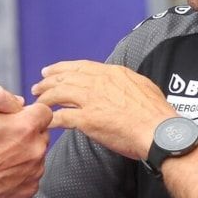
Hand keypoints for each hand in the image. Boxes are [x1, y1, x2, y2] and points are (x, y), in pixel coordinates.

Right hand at [0, 102, 52, 197]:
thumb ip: (5, 103)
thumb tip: (18, 99)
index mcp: (27, 127)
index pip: (44, 112)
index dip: (31, 114)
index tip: (22, 118)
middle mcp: (36, 149)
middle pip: (41, 135)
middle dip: (28, 135)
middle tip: (8, 138)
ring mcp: (35, 170)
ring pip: (36, 156)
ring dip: (24, 154)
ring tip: (2, 157)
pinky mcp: (30, 188)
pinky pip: (30, 176)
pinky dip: (20, 173)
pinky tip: (3, 172)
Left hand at [31, 60, 175, 159]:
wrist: (160, 131)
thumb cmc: (156, 114)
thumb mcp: (142, 86)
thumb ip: (125, 82)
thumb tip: (120, 84)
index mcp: (112, 73)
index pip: (80, 66)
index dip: (62, 68)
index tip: (51, 71)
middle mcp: (99, 82)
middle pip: (65, 77)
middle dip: (48, 81)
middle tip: (37, 86)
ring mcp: (91, 100)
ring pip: (59, 93)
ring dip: (45, 98)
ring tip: (37, 103)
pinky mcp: (87, 120)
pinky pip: (62, 117)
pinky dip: (51, 119)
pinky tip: (44, 122)